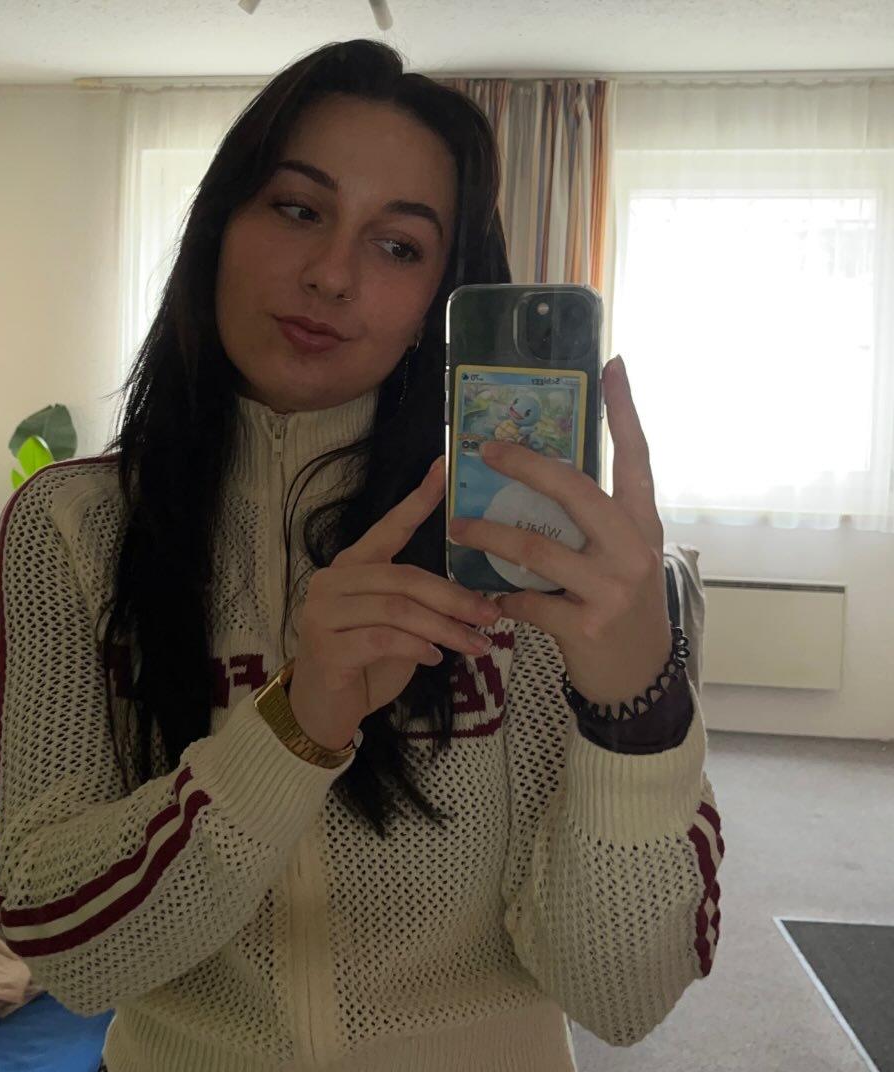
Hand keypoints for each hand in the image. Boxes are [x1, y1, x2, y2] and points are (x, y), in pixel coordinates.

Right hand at [288, 457, 501, 750]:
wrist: (321, 712)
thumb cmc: (364, 665)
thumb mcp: (399, 629)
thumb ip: (422, 606)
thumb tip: (480, 600)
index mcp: (352, 567)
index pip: (389, 527)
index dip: (418, 500)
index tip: (445, 468)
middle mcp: (333, 582)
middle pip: (404, 577)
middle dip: (454, 596)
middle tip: (492, 614)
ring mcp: (323, 613)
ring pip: (398, 609)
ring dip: (445, 627)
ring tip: (478, 644)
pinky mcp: (326, 647)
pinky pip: (383, 639)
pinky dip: (417, 647)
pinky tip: (437, 659)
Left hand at [447, 356, 670, 706]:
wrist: (639, 677)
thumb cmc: (622, 606)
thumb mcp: (621, 558)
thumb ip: (593, 523)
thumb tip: (539, 481)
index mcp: (642, 525)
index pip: (637, 458)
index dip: (625, 412)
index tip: (612, 365)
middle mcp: (633, 549)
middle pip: (575, 493)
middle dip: (525, 467)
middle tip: (485, 449)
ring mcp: (611, 588)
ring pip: (536, 549)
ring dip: (488, 537)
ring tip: (457, 529)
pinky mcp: (585, 625)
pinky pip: (526, 601)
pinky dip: (502, 598)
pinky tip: (492, 599)